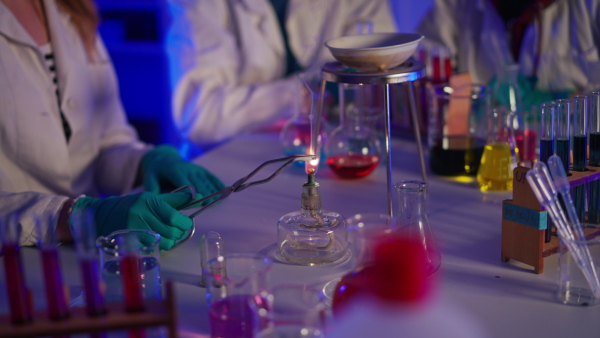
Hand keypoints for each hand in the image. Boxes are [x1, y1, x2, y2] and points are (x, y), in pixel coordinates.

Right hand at [72, 191, 193, 250]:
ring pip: (165, 242)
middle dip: (178, 232)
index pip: (174, 216)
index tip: (186, 223)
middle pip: (171, 231)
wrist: (102, 214)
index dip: (184, 222)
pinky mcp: (130, 241)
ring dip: (170, 240)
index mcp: (149, 201)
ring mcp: (135, 229)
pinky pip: (154, 247)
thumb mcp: (151, 198)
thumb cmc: (132, 205)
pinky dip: (159, 245)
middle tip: (176, 229)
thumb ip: (174, 199)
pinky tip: (155, 239)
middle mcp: (141, 214)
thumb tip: (195, 196)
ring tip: (166, 234)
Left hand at [141, 145, 224, 195]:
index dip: (192, 192)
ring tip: (219, 201)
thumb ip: (154, 190)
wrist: (163, 159)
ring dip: (213, 190)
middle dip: (206, 192)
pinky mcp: (200, 169)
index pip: (185, 182)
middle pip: (198, 182)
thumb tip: (158, 202)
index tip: (199, 200)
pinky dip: (217, 183)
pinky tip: (224, 190)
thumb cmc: (156, 174)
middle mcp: (187, 168)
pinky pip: (210, 177)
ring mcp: (195, 168)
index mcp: (174, 171)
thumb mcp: (150, 180)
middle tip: (212, 204)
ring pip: (205, 180)